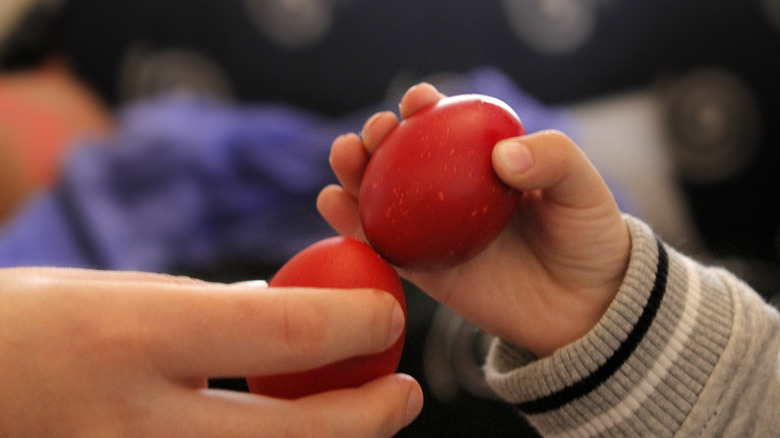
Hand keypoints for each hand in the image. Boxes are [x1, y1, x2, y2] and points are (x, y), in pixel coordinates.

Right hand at [0, 267, 420, 436]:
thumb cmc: (28, 326)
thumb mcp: (118, 292)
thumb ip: (208, 309)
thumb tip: (277, 308)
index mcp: (139, 338)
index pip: (287, 330)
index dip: (358, 322)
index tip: (390, 313)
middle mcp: (141, 421)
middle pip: (298, 435)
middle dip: (371, 419)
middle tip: (406, 395)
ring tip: (360, 415)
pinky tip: (289, 429)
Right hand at [318, 83, 629, 356]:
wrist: (583, 308)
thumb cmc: (586, 238)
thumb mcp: (583, 189)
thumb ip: (553, 158)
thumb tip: (503, 156)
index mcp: (481, 161)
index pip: (444, 125)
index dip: (423, 107)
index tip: (418, 102)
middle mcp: (449, 192)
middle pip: (400, 156)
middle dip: (376, 134)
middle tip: (374, 132)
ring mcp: (431, 230)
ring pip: (379, 196)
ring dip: (352, 171)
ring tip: (344, 157)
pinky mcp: (420, 268)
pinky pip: (379, 244)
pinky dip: (349, 223)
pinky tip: (332, 204)